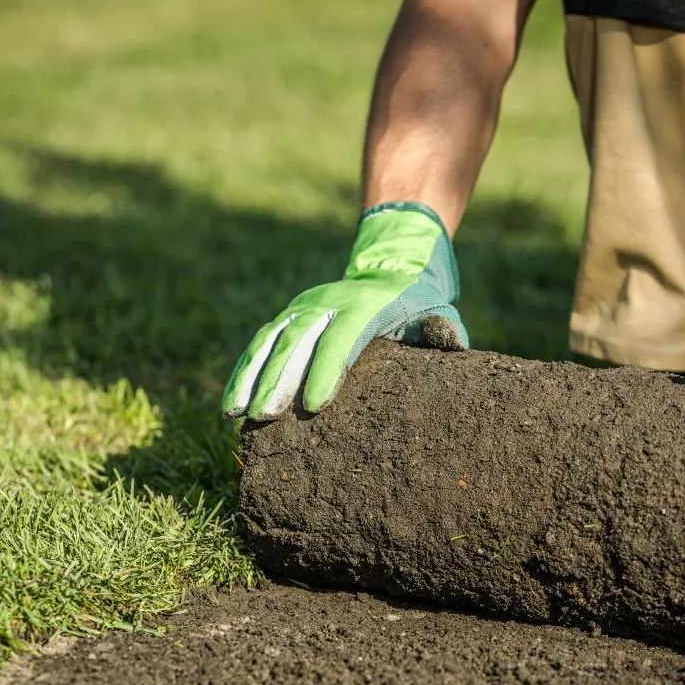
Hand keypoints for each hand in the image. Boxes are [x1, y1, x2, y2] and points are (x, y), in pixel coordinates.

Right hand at [222, 202, 467, 419]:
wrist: (390, 267)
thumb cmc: (417, 303)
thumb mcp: (436, 312)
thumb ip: (442, 329)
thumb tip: (453, 344)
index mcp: (363, 306)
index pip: (341, 338)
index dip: (326, 370)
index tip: (313, 405)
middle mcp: (326, 302)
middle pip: (298, 340)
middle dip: (279, 379)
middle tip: (265, 417)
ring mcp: (303, 307)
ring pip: (271, 340)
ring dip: (252, 377)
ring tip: (236, 414)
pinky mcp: (289, 316)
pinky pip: (261, 343)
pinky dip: (244, 371)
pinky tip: (231, 403)